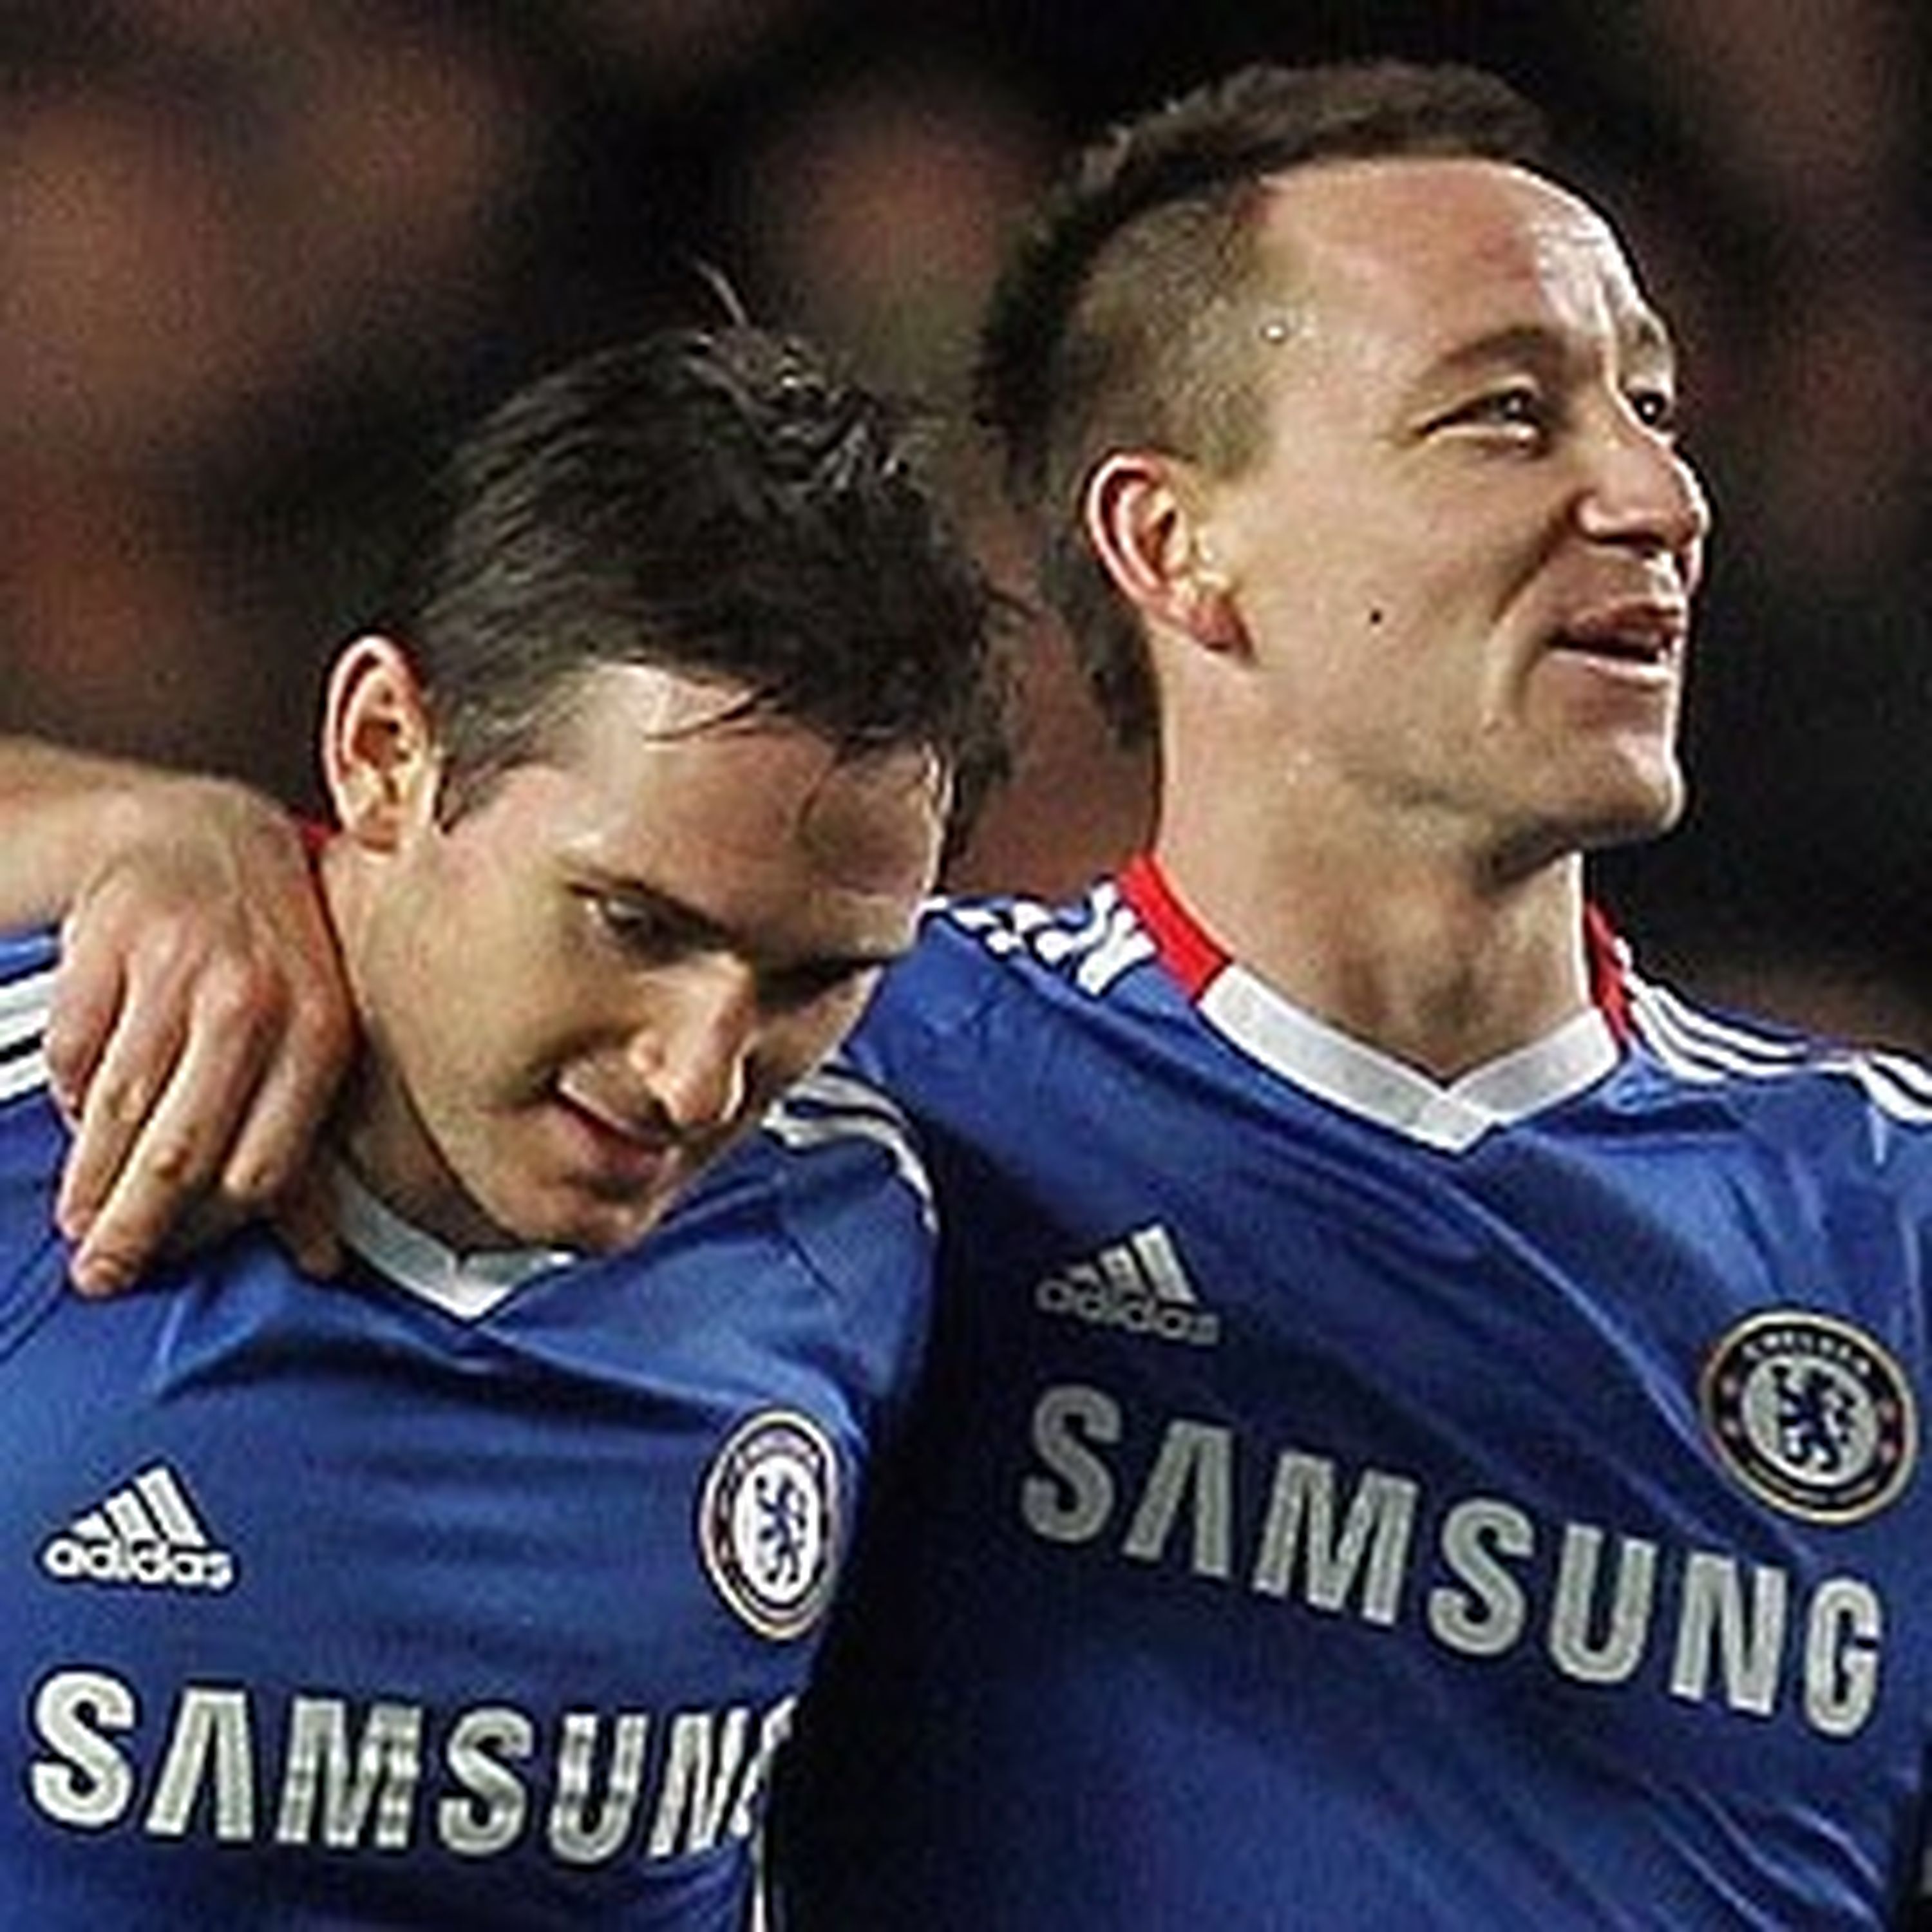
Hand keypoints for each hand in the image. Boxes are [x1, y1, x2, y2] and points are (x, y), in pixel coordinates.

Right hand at [50, 776, 353, 1292]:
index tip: (179, 1260)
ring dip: (92, 1177)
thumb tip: (321, 1256)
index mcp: (319, 1034)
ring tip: (79, 1216)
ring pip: (120, 1110)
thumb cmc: (273, 953)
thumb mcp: (314, 1040)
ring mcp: (177, 969)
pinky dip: (71, 1092)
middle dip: (136, 1226)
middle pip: (183, 1150)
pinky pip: (74, 1052)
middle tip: (104, 1272)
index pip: (264, 1167)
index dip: (215, 1229)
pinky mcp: (107, 944)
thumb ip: (313, 1147)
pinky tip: (80, 1108)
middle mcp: (254, 1001)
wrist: (208, 835)